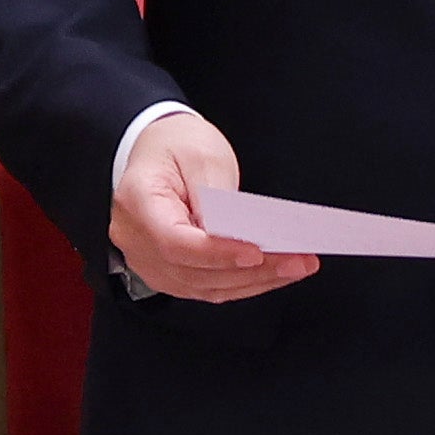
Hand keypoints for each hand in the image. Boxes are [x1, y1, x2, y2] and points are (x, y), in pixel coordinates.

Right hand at [109, 112, 317, 301]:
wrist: (156, 150)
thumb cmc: (176, 146)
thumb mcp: (201, 154)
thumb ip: (217, 194)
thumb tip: (240, 231)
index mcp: (137, 202)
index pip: (175, 242)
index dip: (217, 253)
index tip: (256, 253)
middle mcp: (136, 239)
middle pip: (194, 270)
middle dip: (251, 271)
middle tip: (298, 261)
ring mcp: (150, 260)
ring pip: (204, 286)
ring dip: (254, 281)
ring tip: (297, 266)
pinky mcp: (169, 271)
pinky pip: (207, 287)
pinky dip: (243, 283)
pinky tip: (276, 272)